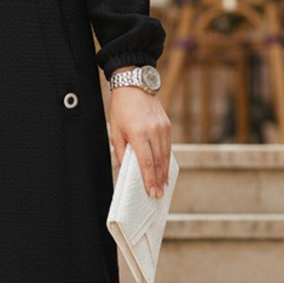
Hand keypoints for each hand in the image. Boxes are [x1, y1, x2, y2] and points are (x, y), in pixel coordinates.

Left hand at [109, 83, 171, 197]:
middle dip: (158, 181)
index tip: (151, 192)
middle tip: (158, 195)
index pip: (146, 163)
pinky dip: (167, 160)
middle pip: (158, 162)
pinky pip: (168, 147)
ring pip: (165, 156)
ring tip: (163, 187)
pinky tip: (165, 170)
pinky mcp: (168, 126)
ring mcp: (163, 129)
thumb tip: (126, 169)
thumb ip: (120, 152)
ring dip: (165, 173)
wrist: (135, 86)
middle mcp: (153, 132)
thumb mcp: (115, 131)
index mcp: (138, 134)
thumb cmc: (121, 110)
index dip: (149, 180)